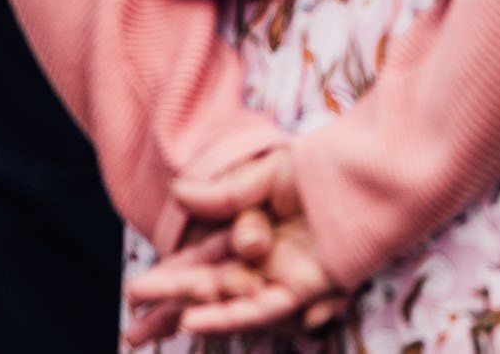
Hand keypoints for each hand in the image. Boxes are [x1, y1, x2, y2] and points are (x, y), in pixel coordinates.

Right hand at [123, 147, 347, 342]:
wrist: (369, 174)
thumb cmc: (320, 170)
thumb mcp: (264, 176)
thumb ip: (223, 193)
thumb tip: (177, 191)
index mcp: (248, 235)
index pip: (198, 263)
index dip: (166, 281)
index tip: (133, 296)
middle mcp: (261, 263)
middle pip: (206, 290)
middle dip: (168, 308)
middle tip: (130, 329)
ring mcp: (280, 277)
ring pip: (226, 303)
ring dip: (189, 315)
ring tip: (150, 330)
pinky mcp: (302, 288)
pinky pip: (260, 308)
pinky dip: (227, 316)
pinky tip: (196, 320)